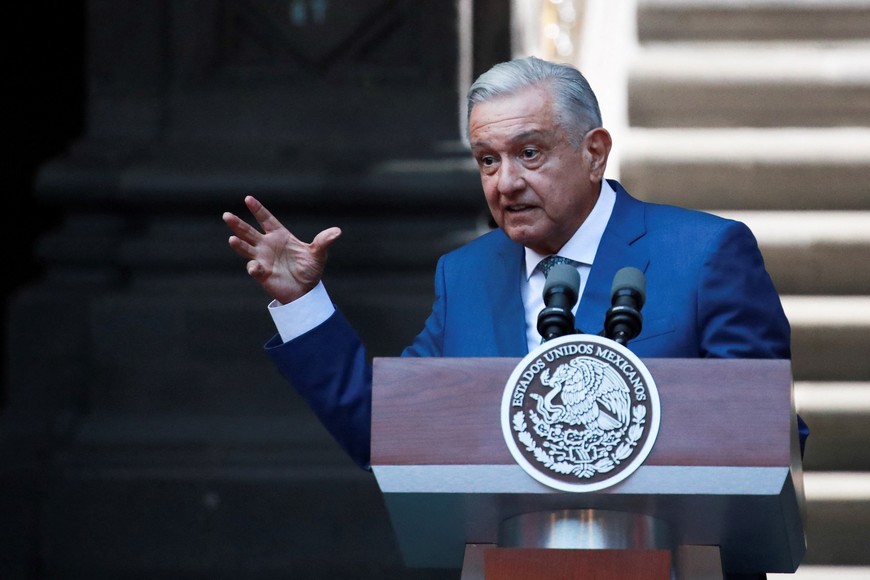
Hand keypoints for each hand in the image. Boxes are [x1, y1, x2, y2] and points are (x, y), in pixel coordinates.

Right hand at [223, 196, 341, 303]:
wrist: (306, 291)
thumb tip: (337, 232)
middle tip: (226, 215)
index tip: (248, 199)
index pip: (266, 219)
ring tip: (232, 239)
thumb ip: (324, 242)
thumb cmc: (310, 269)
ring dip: (239, 244)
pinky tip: (255, 267)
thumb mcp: (318, 254)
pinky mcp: (262, 274)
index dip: (257, 209)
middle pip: (249, 232)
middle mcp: (267, 245)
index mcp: (280, 236)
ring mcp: (263, 259)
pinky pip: (254, 269)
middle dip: (238, 224)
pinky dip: (254, 267)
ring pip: (246, 249)